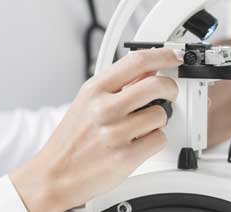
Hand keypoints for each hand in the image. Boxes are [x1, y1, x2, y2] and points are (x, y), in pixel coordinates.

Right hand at [10, 47, 181, 211]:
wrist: (54, 175)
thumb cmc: (72, 140)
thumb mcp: (87, 102)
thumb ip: (117, 85)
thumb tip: (149, 69)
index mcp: (94, 89)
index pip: (137, 61)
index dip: (163, 55)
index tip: (175, 55)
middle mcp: (104, 108)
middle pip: (157, 85)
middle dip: (170, 89)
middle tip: (169, 93)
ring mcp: (115, 133)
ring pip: (161, 115)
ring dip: (159, 120)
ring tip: (142, 126)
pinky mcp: (126, 157)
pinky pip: (159, 139)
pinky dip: (155, 141)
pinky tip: (140, 142)